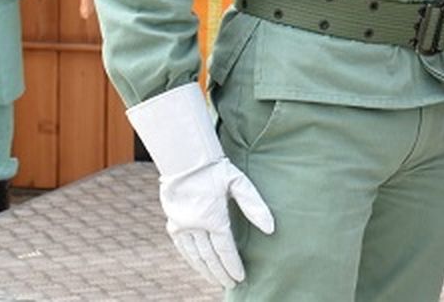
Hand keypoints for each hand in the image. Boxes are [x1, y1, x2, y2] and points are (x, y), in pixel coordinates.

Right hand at [159, 157, 275, 289]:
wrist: (184, 159)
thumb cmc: (215, 169)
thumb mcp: (239, 182)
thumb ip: (255, 205)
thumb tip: (271, 228)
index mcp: (213, 217)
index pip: (225, 249)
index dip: (233, 265)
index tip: (240, 277)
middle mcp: (195, 226)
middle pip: (210, 257)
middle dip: (221, 272)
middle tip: (230, 285)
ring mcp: (181, 226)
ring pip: (195, 255)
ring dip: (206, 270)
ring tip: (216, 280)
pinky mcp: (173, 224)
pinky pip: (183, 248)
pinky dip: (192, 260)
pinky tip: (199, 266)